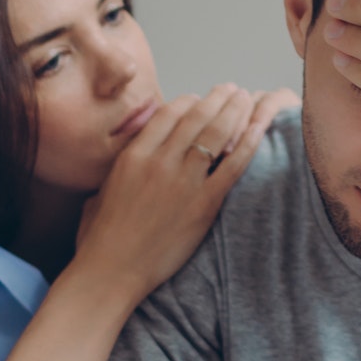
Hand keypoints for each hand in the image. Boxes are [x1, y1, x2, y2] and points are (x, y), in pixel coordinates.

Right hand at [75, 83, 290, 296]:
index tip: (200, 99)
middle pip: (196, 116)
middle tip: (232, 90)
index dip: (189, 102)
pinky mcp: (203, 204)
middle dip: (218, 98)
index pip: (168, 114)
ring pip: (217, 133)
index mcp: (134, 155)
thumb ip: (122, 168)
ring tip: (247, 99)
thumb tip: (132, 158)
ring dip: (235, 111)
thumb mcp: (102, 190)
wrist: (111, 271)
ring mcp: (183, 182)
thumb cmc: (101, 238)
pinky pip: (232, 166)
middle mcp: (159, 162)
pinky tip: (259, 130)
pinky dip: (248, 144)